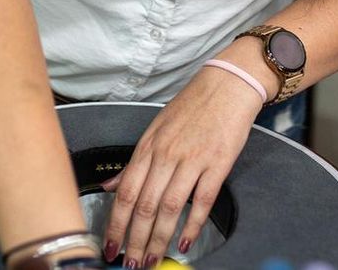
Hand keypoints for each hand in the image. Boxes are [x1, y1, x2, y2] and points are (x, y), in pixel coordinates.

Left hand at [100, 66, 262, 267]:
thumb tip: (110, 186)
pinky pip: (202, 200)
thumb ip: (134, 162)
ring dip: (158, 239)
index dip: (116, 225)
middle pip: (144, 206)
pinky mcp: (217, 163)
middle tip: (131, 264)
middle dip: (135, 240)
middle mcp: (165, 154)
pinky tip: (185, 242)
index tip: (110, 246)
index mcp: (147, 147)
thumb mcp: (155, 130)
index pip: (125, 193)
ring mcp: (192, 159)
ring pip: (169, 207)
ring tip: (153, 260)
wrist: (227, 85)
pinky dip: (192, 225)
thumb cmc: (192, 107)